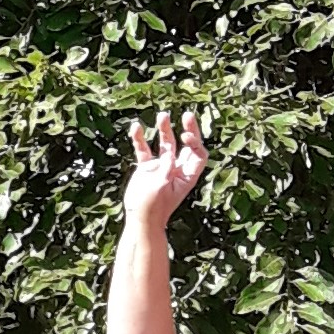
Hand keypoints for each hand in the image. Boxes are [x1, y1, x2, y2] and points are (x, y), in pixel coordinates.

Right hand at [124, 107, 207, 224]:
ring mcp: (161, 167)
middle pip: (186, 145)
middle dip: (188, 129)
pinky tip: (136, 127)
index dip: (194, 142)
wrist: (139, 219)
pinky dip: (140, 139)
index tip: (184, 135)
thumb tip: (169, 155)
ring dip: (165, 129)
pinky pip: (144, 150)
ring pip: (166, 143)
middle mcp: (176, 168)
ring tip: (162, 115)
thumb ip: (166, 170)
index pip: (198, 154)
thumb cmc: (153, 208)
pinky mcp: (146, 168)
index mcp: (187, 175)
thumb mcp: (162, 188)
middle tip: (187, 114)